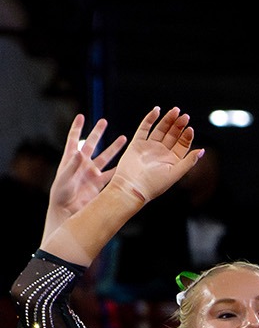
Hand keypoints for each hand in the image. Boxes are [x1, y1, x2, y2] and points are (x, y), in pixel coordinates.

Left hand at [47, 115, 126, 232]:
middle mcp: (83, 164)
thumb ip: (72, 165)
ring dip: (114, 148)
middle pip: (92, 144)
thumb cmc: (61, 194)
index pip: (74, 139)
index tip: (81, 116)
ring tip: (123, 139)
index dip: (77, 128)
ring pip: (105, 157)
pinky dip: (120, 169)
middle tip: (104, 122)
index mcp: (71, 159)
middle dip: (98, 133)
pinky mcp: (100, 183)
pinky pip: (112, 174)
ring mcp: (92, 173)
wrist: (67, 211)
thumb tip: (80, 151)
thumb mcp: (64, 178)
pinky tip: (128, 163)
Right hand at [104, 107, 200, 206]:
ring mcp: (150, 147)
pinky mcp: (137, 143)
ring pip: (160, 129)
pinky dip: (150, 119)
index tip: (190, 128)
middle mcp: (162, 152)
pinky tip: (156, 111)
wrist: (132, 187)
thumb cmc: (154, 184)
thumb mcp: (176, 173)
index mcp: (173, 160)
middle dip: (179, 125)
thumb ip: (189, 161)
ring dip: (167, 120)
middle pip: (173, 135)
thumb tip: (203, 150)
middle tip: (184, 116)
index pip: (183, 144)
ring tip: (175, 111)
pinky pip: (144, 128)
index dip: (187, 136)